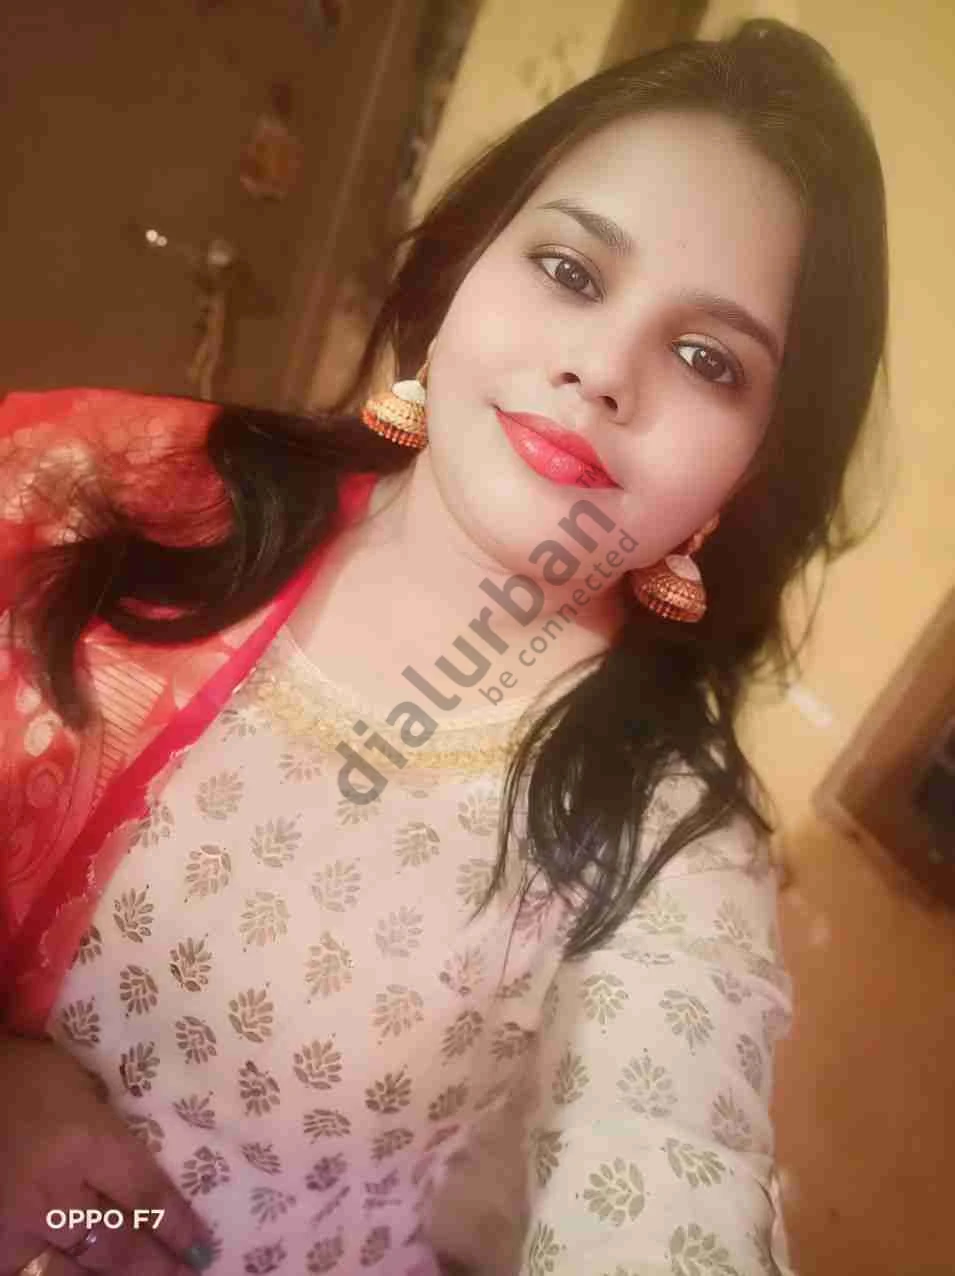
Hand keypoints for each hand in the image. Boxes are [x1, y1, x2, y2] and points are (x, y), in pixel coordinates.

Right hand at [0, 1032, 212, 1274]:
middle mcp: (54, 1192)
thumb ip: (114, 1124)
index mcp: (85, 1142)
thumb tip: (158, 1154)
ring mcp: (17, 1225)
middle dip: (158, 1266)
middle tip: (190, 1275)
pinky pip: (32, 1275)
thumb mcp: (84, 1085)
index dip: (177, 1226)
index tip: (202, 1245)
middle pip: (118, 1244)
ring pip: (76, 1273)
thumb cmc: (28, 1074)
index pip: (145, 1194)